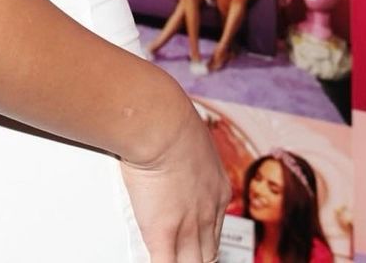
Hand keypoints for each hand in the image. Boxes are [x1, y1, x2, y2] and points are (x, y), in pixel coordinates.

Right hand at [120, 88, 230, 262]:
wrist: (161, 123)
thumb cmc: (168, 117)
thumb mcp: (186, 133)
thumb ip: (181, 144)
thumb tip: (167, 134)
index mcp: (216, 189)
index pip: (215, 229)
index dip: (203, 240)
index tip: (195, 243)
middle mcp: (207, 212)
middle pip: (208, 255)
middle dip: (197, 259)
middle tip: (186, 257)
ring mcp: (187, 226)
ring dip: (181, 262)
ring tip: (172, 259)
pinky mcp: (162, 233)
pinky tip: (149, 260)